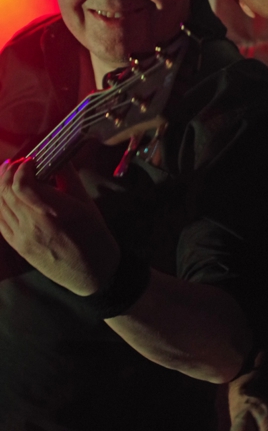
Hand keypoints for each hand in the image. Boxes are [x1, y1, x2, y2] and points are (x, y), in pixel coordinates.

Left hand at [0, 157, 119, 294]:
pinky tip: (5, 196)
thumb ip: (69, 177)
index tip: (33, 160)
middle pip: (5, 192)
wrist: (94, 275)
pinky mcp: (18, 248)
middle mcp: (31, 226)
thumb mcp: (87, 204)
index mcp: (51, 214)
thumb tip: (59, 155)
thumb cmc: (95, 239)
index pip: (21, 184)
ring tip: (9, 175)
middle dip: (8, 172)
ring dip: (0, 186)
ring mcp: (21, 239)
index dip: (22, 167)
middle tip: (18, 163)